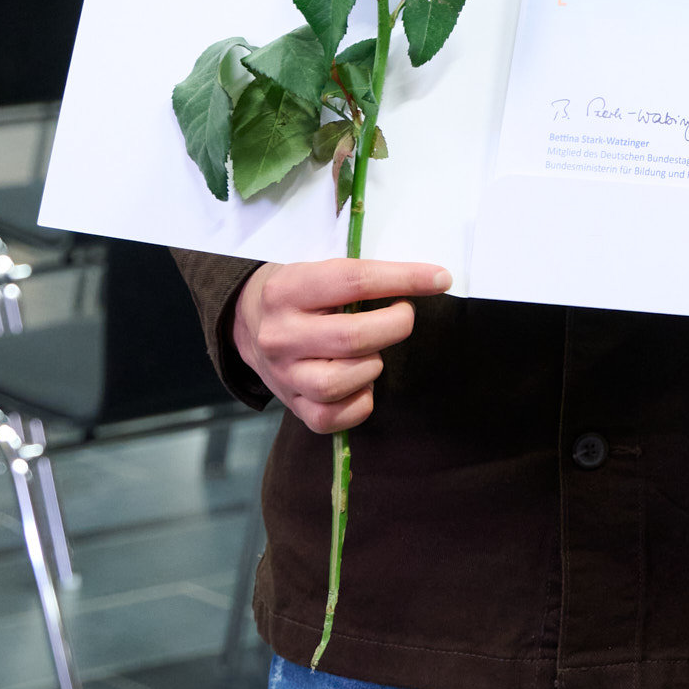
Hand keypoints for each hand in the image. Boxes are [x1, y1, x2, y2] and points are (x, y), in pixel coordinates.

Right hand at [230, 258, 448, 434]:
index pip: (354, 281)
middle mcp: (280, 334)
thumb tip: (432, 280)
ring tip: (372, 352)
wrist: (248, 322)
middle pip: (352, 338)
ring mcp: (282, 374)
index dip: (404, 279)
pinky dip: (360, 403)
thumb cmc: (300, 294)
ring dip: (372, 367)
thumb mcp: (317, 270)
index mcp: (288, 290)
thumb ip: (363, 278)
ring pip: (339, 383)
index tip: (440, 278)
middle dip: (395, 326)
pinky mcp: (291, 404)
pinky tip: (363, 383)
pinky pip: (331, 418)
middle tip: (402, 317)